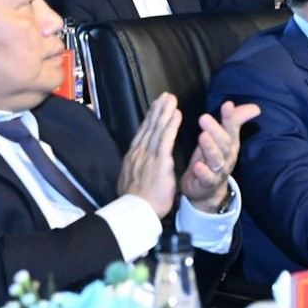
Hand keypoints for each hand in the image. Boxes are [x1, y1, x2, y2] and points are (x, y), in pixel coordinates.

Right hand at [116, 93, 180, 218]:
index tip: (155, 108)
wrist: (135, 211)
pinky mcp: (159, 161)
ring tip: (170, 99)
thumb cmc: (136, 201)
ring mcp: (148, 156)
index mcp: (133, 158)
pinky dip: (171, 125)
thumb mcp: (131, 181)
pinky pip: (166, 139)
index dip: (149, 120)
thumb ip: (134, 169)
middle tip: (164, 96)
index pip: (142, 135)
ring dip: (164, 112)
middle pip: (148, 127)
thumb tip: (133, 165)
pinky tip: (176, 114)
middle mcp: (139, 153)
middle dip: (156, 110)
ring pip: (156, 129)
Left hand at [179, 100, 259, 210]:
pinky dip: (203, 172)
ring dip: (210, 148)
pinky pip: (207, 178)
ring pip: (216, 159)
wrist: (206, 190)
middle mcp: (228, 157)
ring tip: (202, 136)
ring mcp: (219, 171)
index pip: (232, 129)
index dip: (230, 117)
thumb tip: (256, 108)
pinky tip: (197, 165)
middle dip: (216, 130)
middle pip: (224, 143)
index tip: (227, 104)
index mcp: (231, 144)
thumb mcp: (222, 138)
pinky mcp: (208, 183)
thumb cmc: (213, 158)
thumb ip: (235, 121)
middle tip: (204, 117)